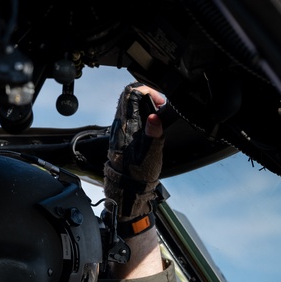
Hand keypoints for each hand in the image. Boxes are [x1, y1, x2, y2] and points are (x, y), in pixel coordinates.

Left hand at [105, 83, 165, 220]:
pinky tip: (152, 125)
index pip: (129, 94)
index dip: (146, 90)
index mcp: (124, 127)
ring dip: (145, 105)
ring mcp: (120, 131)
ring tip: (159, 114)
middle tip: (161, 105)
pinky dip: (142, 115)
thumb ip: (154, 134)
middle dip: (147, 96)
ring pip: (130, 107)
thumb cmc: (137, 176)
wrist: (128, 191)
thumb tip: (155, 117)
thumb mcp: (150, 154)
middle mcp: (119, 126)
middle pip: (129, 97)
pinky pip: (131, 118)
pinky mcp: (123, 137)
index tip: (159, 100)